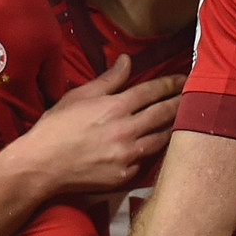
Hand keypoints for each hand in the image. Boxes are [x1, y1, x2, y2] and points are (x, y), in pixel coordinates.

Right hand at [10, 55, 182, 195]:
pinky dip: (154, 150)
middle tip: (194, 96)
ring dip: (174, 127)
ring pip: (161, 138)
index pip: (152, 91)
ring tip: (186, 118)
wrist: (41, 166)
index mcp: (115, 107)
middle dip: (181, 102)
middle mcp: (126, 130)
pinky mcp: (125, 175)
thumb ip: (108, 80)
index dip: (171, 84)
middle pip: (164, 113)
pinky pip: (146, 160)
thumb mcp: (79, 96)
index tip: (184, 79)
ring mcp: (128, 155)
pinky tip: (163, 144)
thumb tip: (127, 60)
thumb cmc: (56, 127)